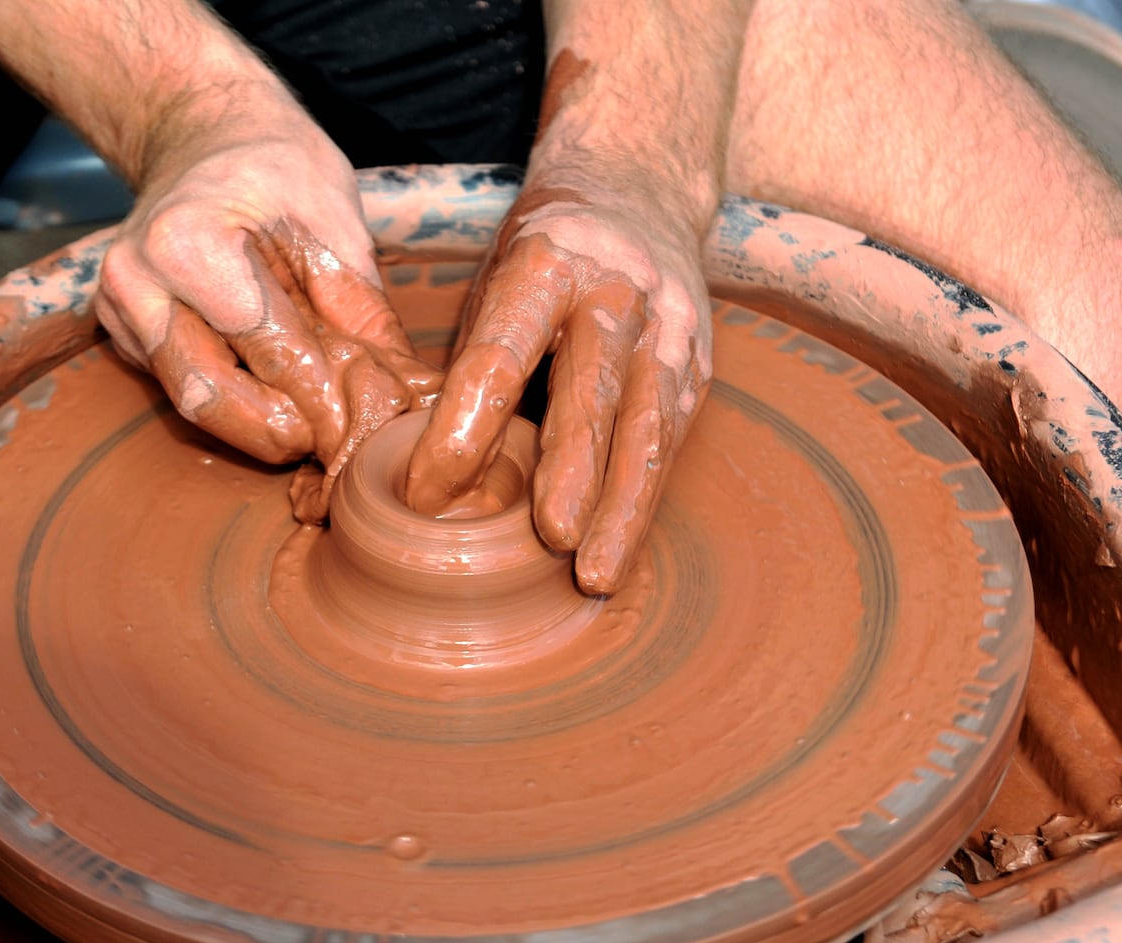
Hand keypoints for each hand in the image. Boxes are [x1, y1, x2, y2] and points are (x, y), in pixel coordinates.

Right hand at [95, 82, 439, 519]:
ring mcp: (120, 310)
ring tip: (311, 430)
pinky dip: (232, 404)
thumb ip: (361, 309)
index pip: (265, 347)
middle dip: (279, 432)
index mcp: (188, 243)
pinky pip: (177, 387)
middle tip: (334, 443)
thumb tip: (401, 390)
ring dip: (255, 429)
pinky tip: (275, 398)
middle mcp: (137, 281)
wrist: (203, 134)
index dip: (320, 397)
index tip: (363, 425)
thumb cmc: (275, 167)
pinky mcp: (121, 332)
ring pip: (188, 404)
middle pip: (209, 396)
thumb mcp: (335, 219)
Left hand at [405, 172, 712, 594]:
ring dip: (623, 507)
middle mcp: (617, 290)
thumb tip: (424, 470)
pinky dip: (644, 498)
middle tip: (551, 538)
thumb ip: (470, 362)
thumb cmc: (543, 252)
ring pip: (649, 425)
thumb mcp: (494, 280)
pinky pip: (672, 438)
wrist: (641, 188)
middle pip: (592, 389)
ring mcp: (669, 325)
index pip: (499, 355)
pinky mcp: (698, 362)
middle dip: (573, 469)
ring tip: (595, 575)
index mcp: (545, 262)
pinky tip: (618, 548)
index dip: (462, 429)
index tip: (425, 494)